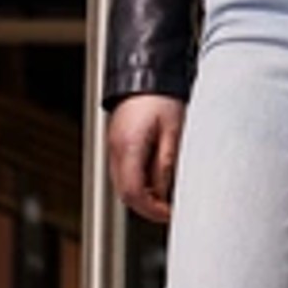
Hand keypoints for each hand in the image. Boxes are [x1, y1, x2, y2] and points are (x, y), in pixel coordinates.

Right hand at [106, 95, 183, 222]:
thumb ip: (167, 162)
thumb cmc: (160, 97)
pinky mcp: (117, 143)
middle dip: (147, 207)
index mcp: (129, 147)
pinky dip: (138, 182)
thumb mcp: (174, 130)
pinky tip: (156, 181)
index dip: (151, 209)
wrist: (145, 74)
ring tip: (166, 196)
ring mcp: (113, 147)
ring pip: (122, 185)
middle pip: (124, 193)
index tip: (169, 213)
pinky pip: (123, 172)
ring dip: (143, 196)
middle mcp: (116, 150)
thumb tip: (167, 191)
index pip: (133, 193)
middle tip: (169, 210)